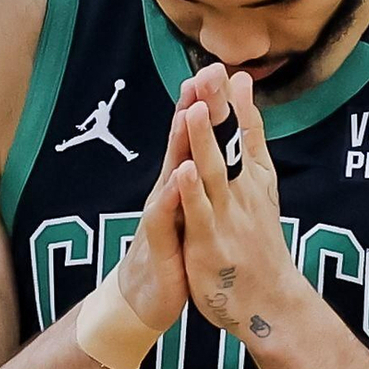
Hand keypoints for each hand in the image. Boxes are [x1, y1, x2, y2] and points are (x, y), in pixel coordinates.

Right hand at [114, 75, 224, 332]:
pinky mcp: (157, 241)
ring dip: (178, 142)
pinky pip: (162, 215)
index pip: (195, 136)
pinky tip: (178, 177)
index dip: (206, 104)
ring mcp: (162, 212)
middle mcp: (171, 189)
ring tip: (188, 112)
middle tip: (203, 73)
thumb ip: (200, 176)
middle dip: (192, 108)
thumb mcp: (192, 208)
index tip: (221, 70)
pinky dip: (171, 196)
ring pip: (171, 171)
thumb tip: (212, 146)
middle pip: (182, 142)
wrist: (147, 297)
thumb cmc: (175, 249)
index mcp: (185, 181)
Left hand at [174, 66, 297, 339]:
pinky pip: (197, 212)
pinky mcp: (209, 242)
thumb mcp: (262, 194)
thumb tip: (250, 111)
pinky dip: (189, 191)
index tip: (232, 71)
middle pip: (226, 143)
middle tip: (212, 72)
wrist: (269, 302)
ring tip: (193, 109)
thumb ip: (254, 150)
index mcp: (254, 181)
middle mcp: (242, 193)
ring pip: (211, 172)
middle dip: (216, 107)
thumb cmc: (261, 248)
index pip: (247, 133)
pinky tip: (180, 170)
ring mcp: (226, 217)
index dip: (237, 103)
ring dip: (201, 141)